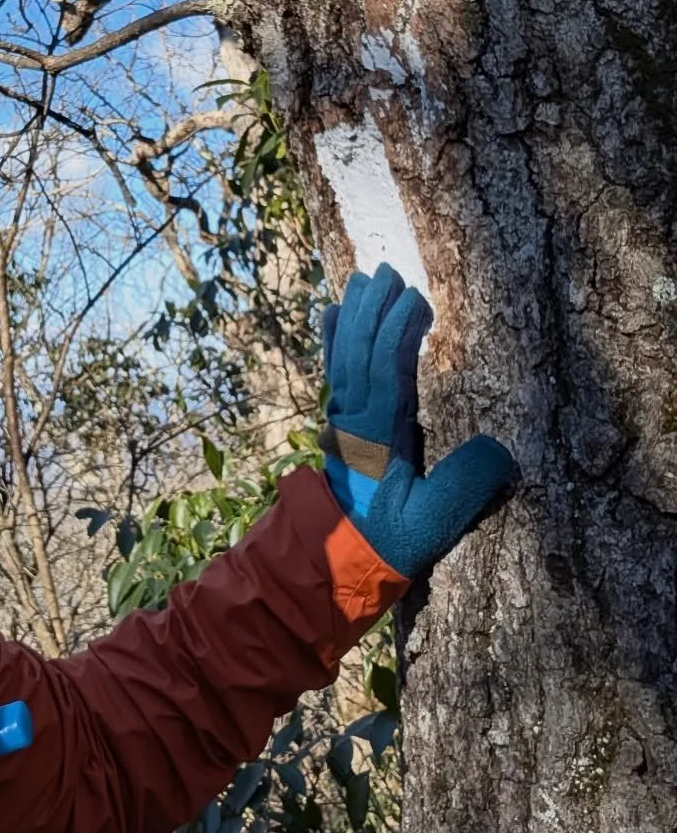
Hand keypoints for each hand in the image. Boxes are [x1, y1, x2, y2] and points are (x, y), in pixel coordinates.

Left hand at [319, 263, 516, 577]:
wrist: (337, 562)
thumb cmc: (389, 542)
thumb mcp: (434, 522)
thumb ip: (465, 486)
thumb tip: (500, 448)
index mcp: (373, 434)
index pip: (383, 371)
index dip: (396, 333)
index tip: (414, 298)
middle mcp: (352, 419)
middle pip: (359, 353)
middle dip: (372, 311)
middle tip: (385, 271)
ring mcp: (344, 420)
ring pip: (345, 357)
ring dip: (355, 317)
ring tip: (361, 280)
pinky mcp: (343, 426)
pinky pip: (337, 371)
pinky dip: (336, 339)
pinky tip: (333, 313)